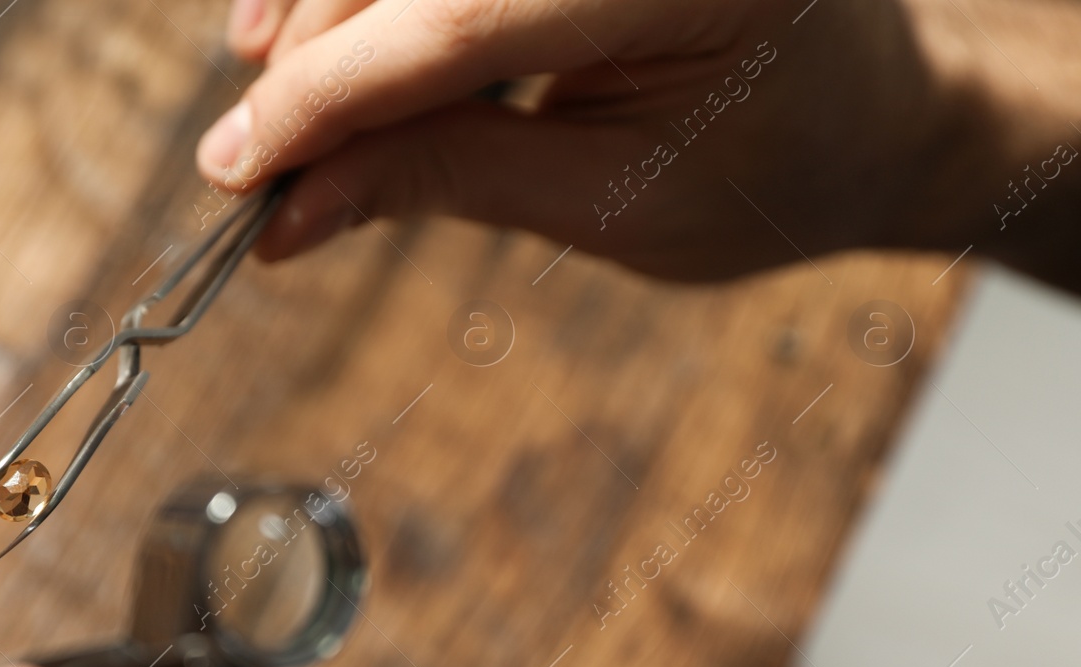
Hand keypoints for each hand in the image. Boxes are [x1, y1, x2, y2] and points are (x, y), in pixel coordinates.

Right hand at [199, 0, 1080, 289]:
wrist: (870, 113)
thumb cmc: (770, 172)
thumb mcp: (609, 204)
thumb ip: (443, 180)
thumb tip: (287, 206)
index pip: (462, 17)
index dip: (326, 94)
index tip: (236, 166)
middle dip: (315, 53)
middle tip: (249, 158)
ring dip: (323, 7)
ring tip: (275, 96)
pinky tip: (321, 28)